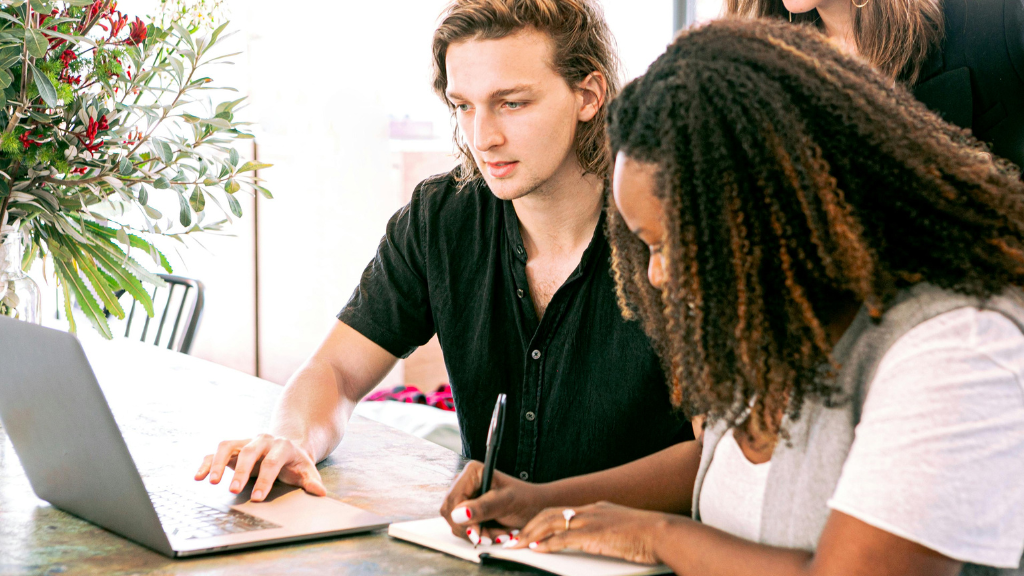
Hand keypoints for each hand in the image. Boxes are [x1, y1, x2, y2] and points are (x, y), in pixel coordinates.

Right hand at [194, 434, 326, 501]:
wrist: (287, 446)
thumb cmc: (295, 462)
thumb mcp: (307, 470)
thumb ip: (312, 481)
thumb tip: (320, 493)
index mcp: (282, 446)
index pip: (272, 462)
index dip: (265, 479)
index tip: (257, 498)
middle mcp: (262, 440)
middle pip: (249, 453)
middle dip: (241, 472)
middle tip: (233, 491)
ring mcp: (246, 442)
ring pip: (228, 446)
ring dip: (219, 463)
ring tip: (211, 482)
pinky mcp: (233, 447)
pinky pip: (216, 452)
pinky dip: (207, 463)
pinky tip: (198, 476)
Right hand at [440, 461, 548, 545]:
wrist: (535, 507)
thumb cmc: (525, 500)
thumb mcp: (506, 503)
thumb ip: (483, 507)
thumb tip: (458, 514)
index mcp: (472, 472)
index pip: (453, 499)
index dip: (461, 519)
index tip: (477, 532)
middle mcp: (464, 482)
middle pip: (450, 513)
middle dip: (471, 529)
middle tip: (492, 536)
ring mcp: (464, 497)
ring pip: (456, 523)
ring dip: (477, 534)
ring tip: (499, 533)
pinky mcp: (467, 510)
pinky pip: (463, 528)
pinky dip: (479, 535)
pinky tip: (494, 533)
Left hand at [511, 501, 669, 564]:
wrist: (663, 533)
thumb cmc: (650, 536)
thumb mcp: (623, 530)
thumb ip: (607, 533)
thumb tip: (599, 542)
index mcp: (597, 509)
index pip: (562, 511)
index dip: (543, 521)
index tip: (530, 530)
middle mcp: (591, 511)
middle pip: (550, 513)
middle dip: (530, 526)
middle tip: (515, 538)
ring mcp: (591, 521)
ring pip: (551, 523)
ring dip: (531, 534)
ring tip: (517, 544)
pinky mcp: (593, 535)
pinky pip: (563, 538)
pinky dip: (547, 543)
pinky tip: (536, 549)